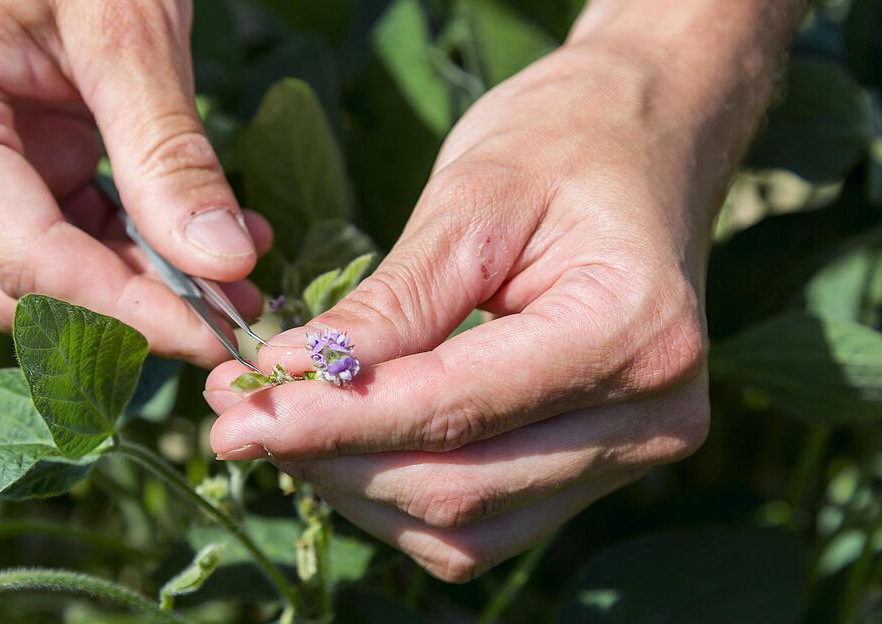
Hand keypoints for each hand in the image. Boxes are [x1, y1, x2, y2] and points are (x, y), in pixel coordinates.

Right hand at [0, 0, 269, 364]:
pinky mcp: (1, 169)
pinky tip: (209, 243)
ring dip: (146, 289)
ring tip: (239, 277)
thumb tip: (222, 266)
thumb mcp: (129, 29)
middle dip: (135, 312)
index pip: (26, 258)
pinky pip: (69, 238)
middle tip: (236, 314)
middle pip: (28, 285)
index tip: (217, 335)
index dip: (125, 312)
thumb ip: (167, 152)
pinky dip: (139, 252)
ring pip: (51, 275)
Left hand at [203, 38, 764, 581]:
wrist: (646, 139)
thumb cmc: (562, 142)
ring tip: (279, 426)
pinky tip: (345, 444)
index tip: (237, 411)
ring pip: (464, 530)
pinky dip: (398, 497)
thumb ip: (390, 305)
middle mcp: (650, 414)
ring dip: (356, 490)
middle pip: (456, 490)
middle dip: (329, 461)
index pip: (455, 410)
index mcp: (632, 330)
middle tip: (235, 417)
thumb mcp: (470, 199)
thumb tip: (290, 377)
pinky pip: (484, 523)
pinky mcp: (599, 468)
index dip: (333, 420)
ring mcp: (634, 451)